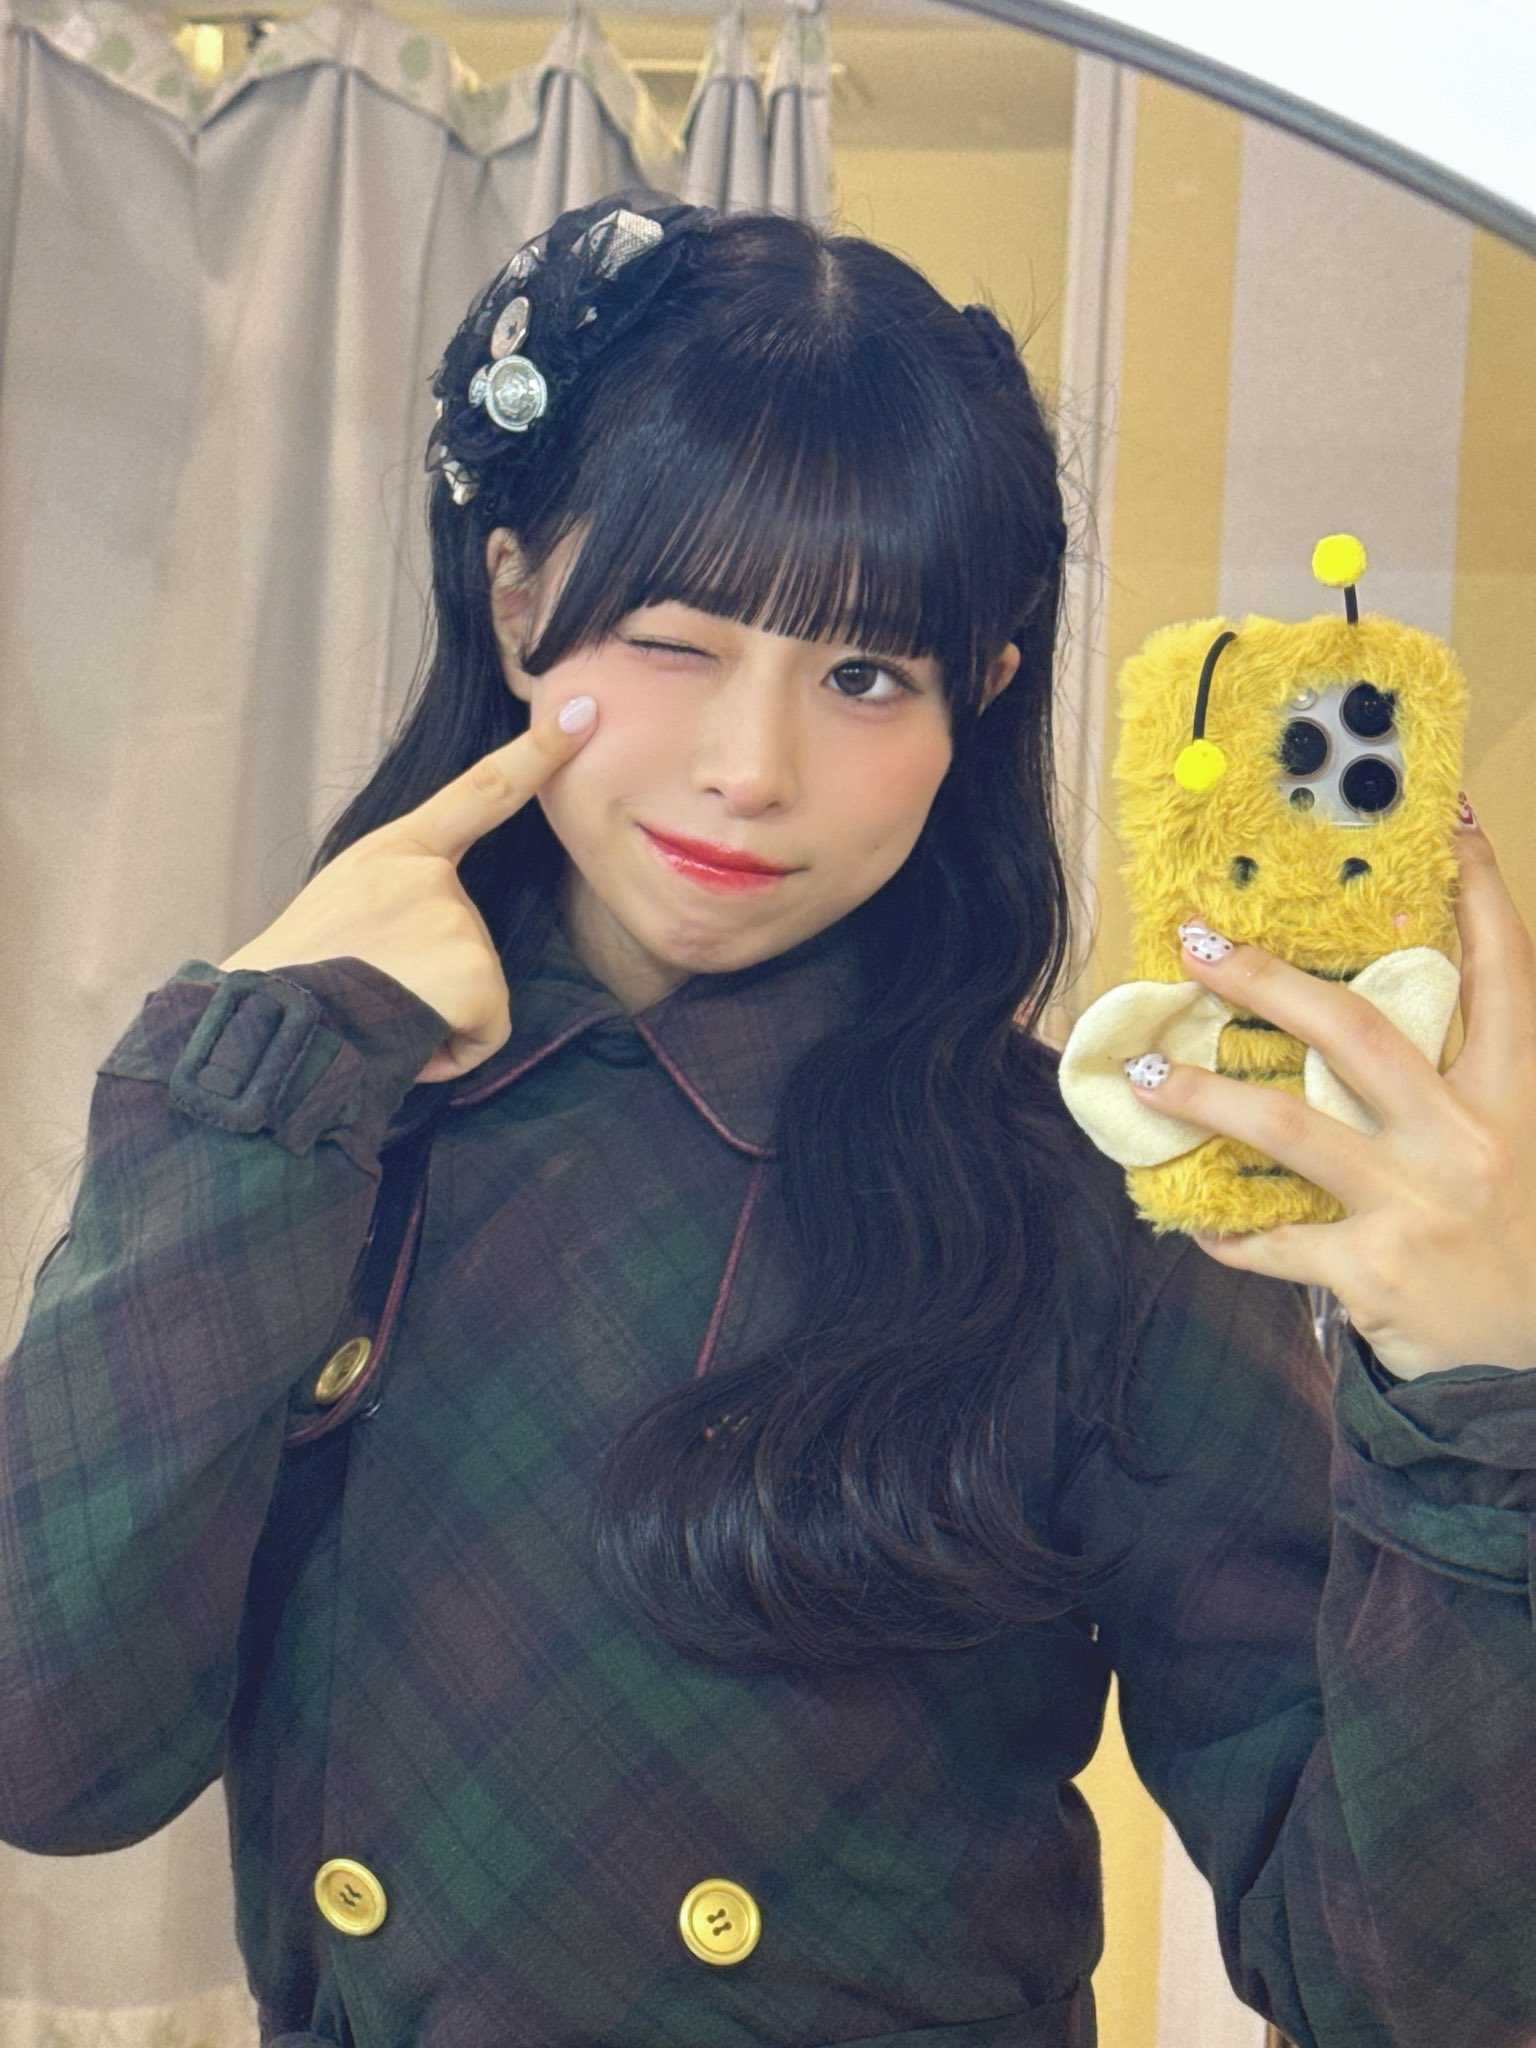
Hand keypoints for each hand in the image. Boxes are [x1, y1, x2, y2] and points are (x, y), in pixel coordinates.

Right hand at [219, 696, 597, 1085]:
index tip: (581, 712)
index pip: (480, 791)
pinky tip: (400, 1046)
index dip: (535, 752)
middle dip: (430, 982)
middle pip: (469, 940)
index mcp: (396, 851)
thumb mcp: (343, 906)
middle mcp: (432, 875)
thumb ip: (398, 899)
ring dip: (435, 1019)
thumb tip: (430, 950)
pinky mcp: (475, 973)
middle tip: (364, 991)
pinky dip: (450, 1054)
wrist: (261, 1029)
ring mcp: (456, 919)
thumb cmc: (293, 980)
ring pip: (477, 991)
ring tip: (372, 1017)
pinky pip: (486, 1031)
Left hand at [1124, 807, 1535, 1378]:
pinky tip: (1189, 1218)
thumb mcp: (1516, 1141)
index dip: (1480, 892)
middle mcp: (1467, 1138)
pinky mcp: (1372, 1273)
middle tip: (1199, 944)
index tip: (1450, 823)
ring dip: (1207, 1097)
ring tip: (1151, 1072)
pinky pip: (1275, 1242)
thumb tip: (1368, 1022)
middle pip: (1358, 1033)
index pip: (1505, 972)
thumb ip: (1463, 1081)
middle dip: (1269, 982)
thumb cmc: (1520, 1232)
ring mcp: (1416, 1205)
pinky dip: (1227, 1232)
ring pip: (1290, 1130)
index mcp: (1516, 1095)